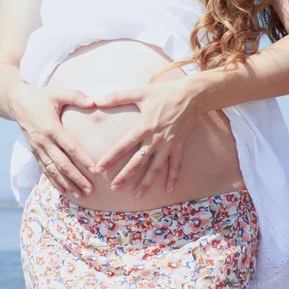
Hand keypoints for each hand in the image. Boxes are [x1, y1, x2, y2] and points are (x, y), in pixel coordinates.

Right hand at [10, 85, 96, 197]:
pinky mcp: (34, 151)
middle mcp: (43, 141)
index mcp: (51, 127)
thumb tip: (95, 101)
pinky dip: (54, 181)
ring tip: (80, 195)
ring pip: (53, 170)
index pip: (70, 147)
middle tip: (90, 189)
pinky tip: (64, 190)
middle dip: (76, 178)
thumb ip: (76, 96)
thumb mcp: (57, 93)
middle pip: (62, 163)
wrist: (16, 101)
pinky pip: (44, 169)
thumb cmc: (40, 96)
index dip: (83, 159)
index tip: (95, 170)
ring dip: (66, 183)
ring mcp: (37, 148)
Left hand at [94, 78, 198, 198]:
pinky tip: (169, 190)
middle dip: (124, 176)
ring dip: (146, 183)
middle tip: (113, 188)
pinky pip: (176, 165)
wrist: (192, 95)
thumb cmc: (164, 92)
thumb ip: (117, 97)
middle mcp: (155, 140)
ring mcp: (168, 145)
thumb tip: (96, 100)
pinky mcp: (179, 146)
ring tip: (137, 195)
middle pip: (137, 162)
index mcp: (143, 128)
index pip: (122, 146)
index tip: (99, 169)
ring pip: (155, 168)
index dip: (110, 158)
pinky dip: (173, 178)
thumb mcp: (140, 93)